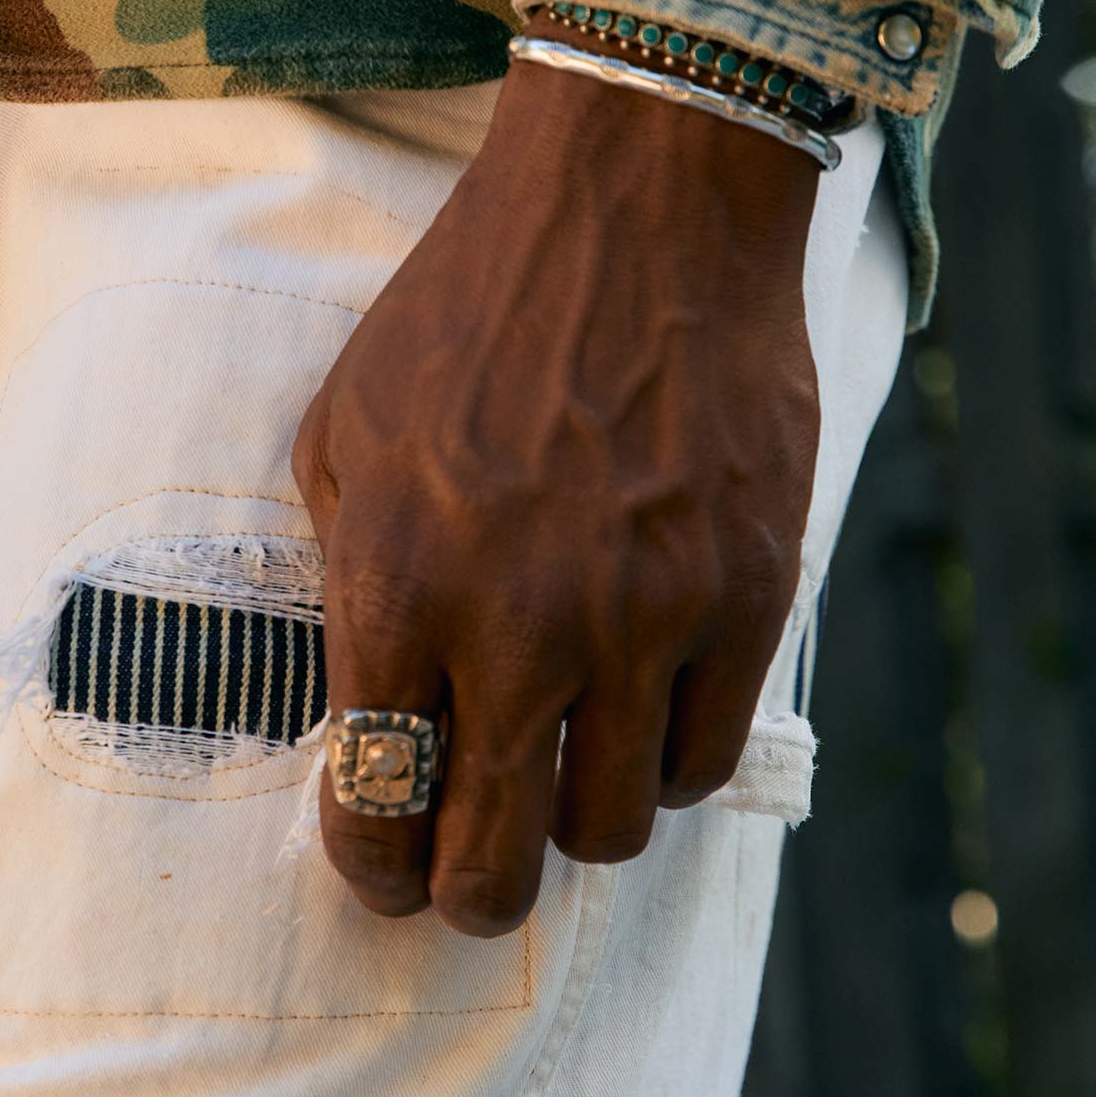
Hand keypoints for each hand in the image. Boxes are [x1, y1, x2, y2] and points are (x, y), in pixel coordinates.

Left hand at [291, 21, 821, 937]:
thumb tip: (361, 703)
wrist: (640, 203)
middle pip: (496, 858)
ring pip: (614, 827)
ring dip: (575, 818)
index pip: (374, 800)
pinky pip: (707, 756)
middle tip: (468, 875)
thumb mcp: (348, 425)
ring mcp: (648, 616)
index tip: (384, 872)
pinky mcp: (748, 595)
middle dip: (468, 893)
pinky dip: (666, 759)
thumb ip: (347, 573)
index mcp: (401, 579)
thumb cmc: (471, 307)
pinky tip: (641, 705)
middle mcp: (523, 623)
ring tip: (561, 762)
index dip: (373, 869)